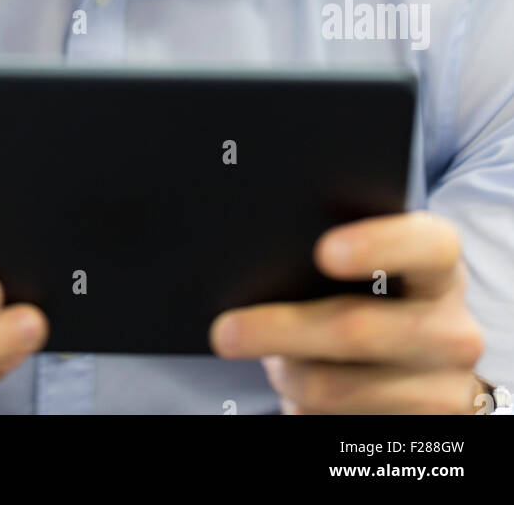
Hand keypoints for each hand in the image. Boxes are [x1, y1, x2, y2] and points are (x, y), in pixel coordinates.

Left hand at [209, 211, 485, 413]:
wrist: (422, 372)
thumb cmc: (378, 299)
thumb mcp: (375, 271)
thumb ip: (337, 257)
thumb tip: (264, 264)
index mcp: (440, 266)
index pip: (426, 244)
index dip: (377, 245)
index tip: (322, 252)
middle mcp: (451, 328)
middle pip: (360, 328)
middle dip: (282, 330)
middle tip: (225, 331)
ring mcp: (444, 387)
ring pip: (338, 387)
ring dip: (289, 376)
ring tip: (271, 363)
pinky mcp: (423, 432)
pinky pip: (340, 426)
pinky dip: (303, 409)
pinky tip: (294, 394)